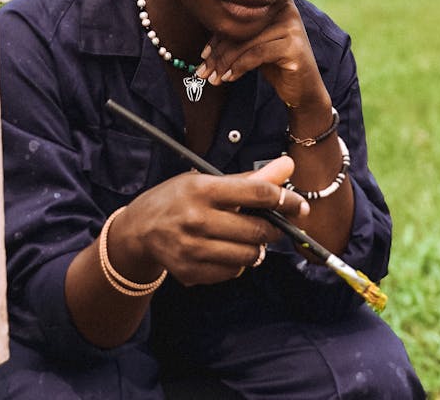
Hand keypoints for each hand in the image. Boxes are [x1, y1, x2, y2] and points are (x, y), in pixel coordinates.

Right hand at [110, 156, 308, 286]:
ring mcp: (193, 249)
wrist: (140, 229)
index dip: (285, 199)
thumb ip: (250, 179)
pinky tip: (226, 251)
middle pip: (257, 230)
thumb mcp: (207, 180)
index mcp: (203, 189)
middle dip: (272, 228)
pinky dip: (238, 264)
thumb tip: (288, 166)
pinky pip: (232, 273)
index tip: (299, 205)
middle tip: (271, 224)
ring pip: (249, 256)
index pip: (257, 193)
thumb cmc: (178, 198)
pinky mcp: (190, 272)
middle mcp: (197, 219)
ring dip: (256, 248)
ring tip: (247, 238)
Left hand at [197, 0, 328, 110]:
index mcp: (274, 3)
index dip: (217, 36)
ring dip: (225, 63)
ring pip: (246, 42)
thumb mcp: (255, 46)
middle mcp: (285, 9)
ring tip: (213, 78)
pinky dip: (239, 67)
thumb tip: (205, 48)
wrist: (304, 90)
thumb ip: (237, 37)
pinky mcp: (294, 46)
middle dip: (218, 52)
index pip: (238, 16)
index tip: (203, 55)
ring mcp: (291, 26)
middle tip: (203, 71)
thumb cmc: (276, 65)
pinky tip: (229, 78)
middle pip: (241, 28)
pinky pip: (257, 54)